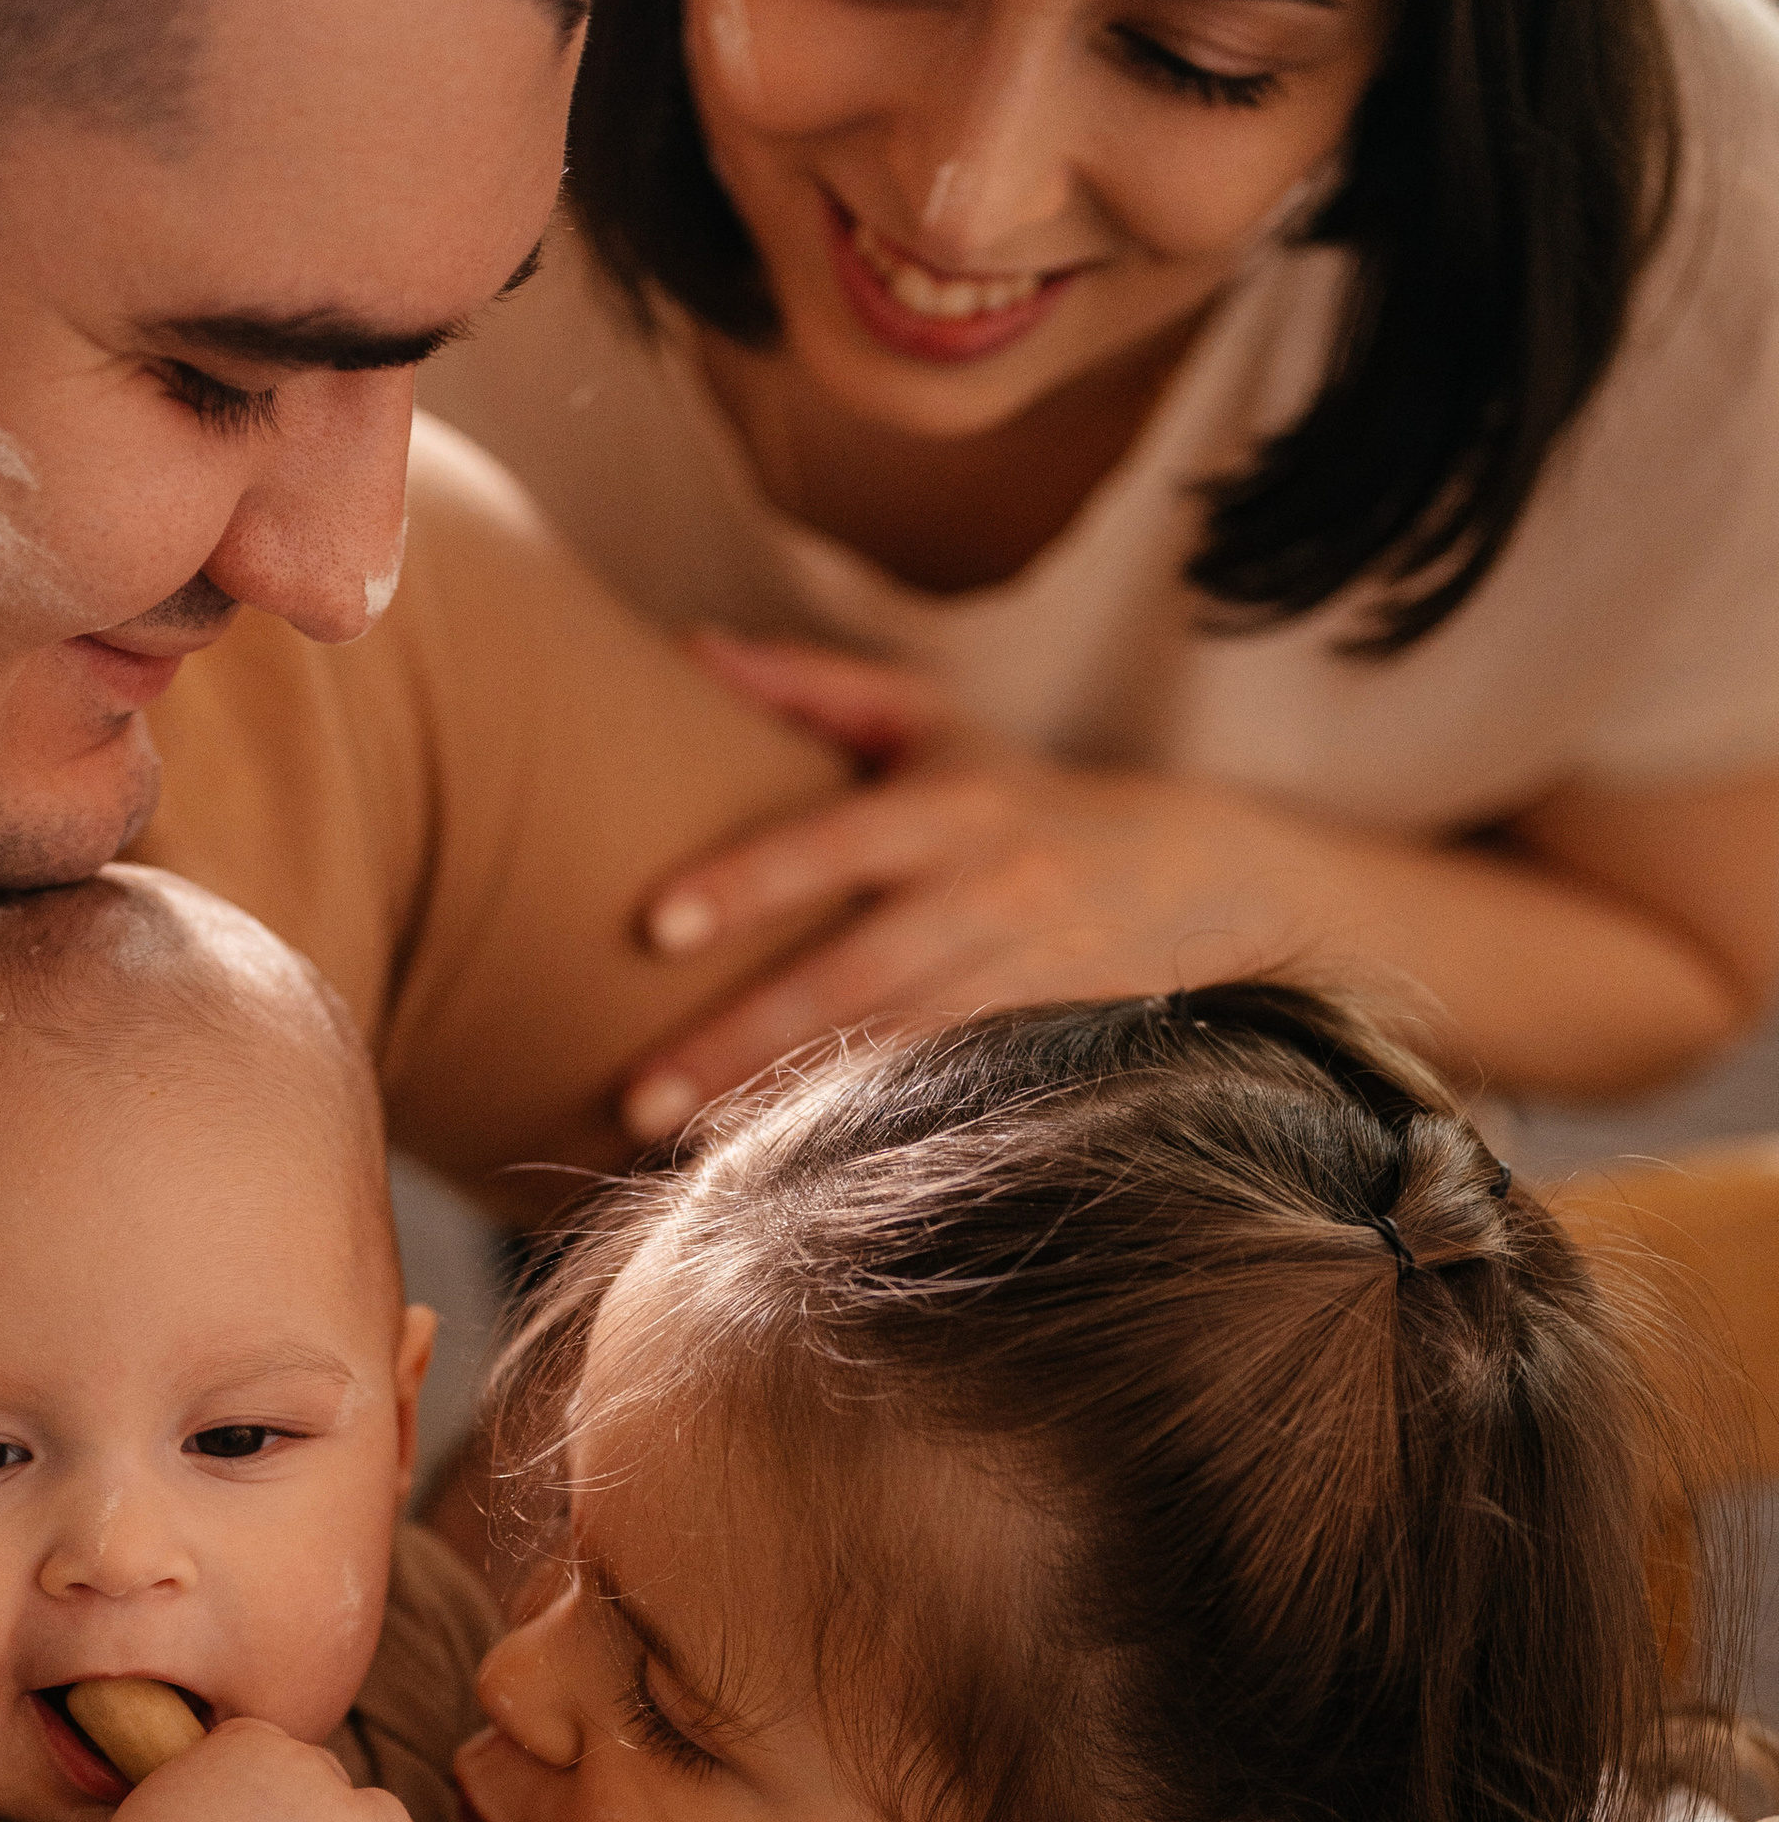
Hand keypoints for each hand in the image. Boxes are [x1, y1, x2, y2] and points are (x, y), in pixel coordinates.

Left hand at [618, 633, 1362, 1140]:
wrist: (1185, 877)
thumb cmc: (1008, 791)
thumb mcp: (928, 720)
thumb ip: (809, 686)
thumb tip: (688, 649)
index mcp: (946, 808)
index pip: (832, 844)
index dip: (746, 882)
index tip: (651, 926)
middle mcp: (983, 897)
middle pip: (848, 978)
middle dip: (738, 1040)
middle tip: (635, 1095)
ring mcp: (1011, 982)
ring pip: (885, 1054)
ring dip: (782, 1107)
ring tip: (679, 1148)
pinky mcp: (1029, 1048)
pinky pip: (929, 1098)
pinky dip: (852, 1135)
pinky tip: (770, 1172)